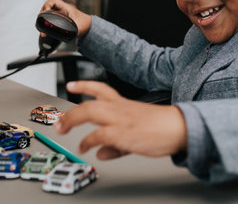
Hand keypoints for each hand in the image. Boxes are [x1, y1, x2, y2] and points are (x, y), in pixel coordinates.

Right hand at [41, 0, 91, 36]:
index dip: (47, 5)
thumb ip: (72, 29)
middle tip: (40, 22)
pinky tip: (45, 30)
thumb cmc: (85, 24)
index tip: (45, 12)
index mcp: (66, 8)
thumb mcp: (78, 26)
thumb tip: (63, 33)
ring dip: (43, 19)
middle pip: (48, 7)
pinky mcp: (60, 19)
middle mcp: (62, 10)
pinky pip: (50, 18)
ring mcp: (60, 14)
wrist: (89, 26)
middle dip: (42, 14)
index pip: (53, 1)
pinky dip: (46, 23)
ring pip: (48, 13)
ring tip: (42, 28)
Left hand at [54, 81, 187, 159]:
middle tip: (59, 122)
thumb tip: (100, 152)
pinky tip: (84, 148)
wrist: (179, 127)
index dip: (84, 85)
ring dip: (72, 120)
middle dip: (71, 112)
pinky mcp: (123, 133)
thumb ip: (115, 145)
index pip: (100, 89)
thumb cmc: (162, 128)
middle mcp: (119, 108)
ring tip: (63, 130)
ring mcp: (120, 119)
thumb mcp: (135, 134)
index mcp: (124, 104)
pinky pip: (99, 134)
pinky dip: (87, 141)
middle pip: (89, 103)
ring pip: (89, 112)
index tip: (72, 84)